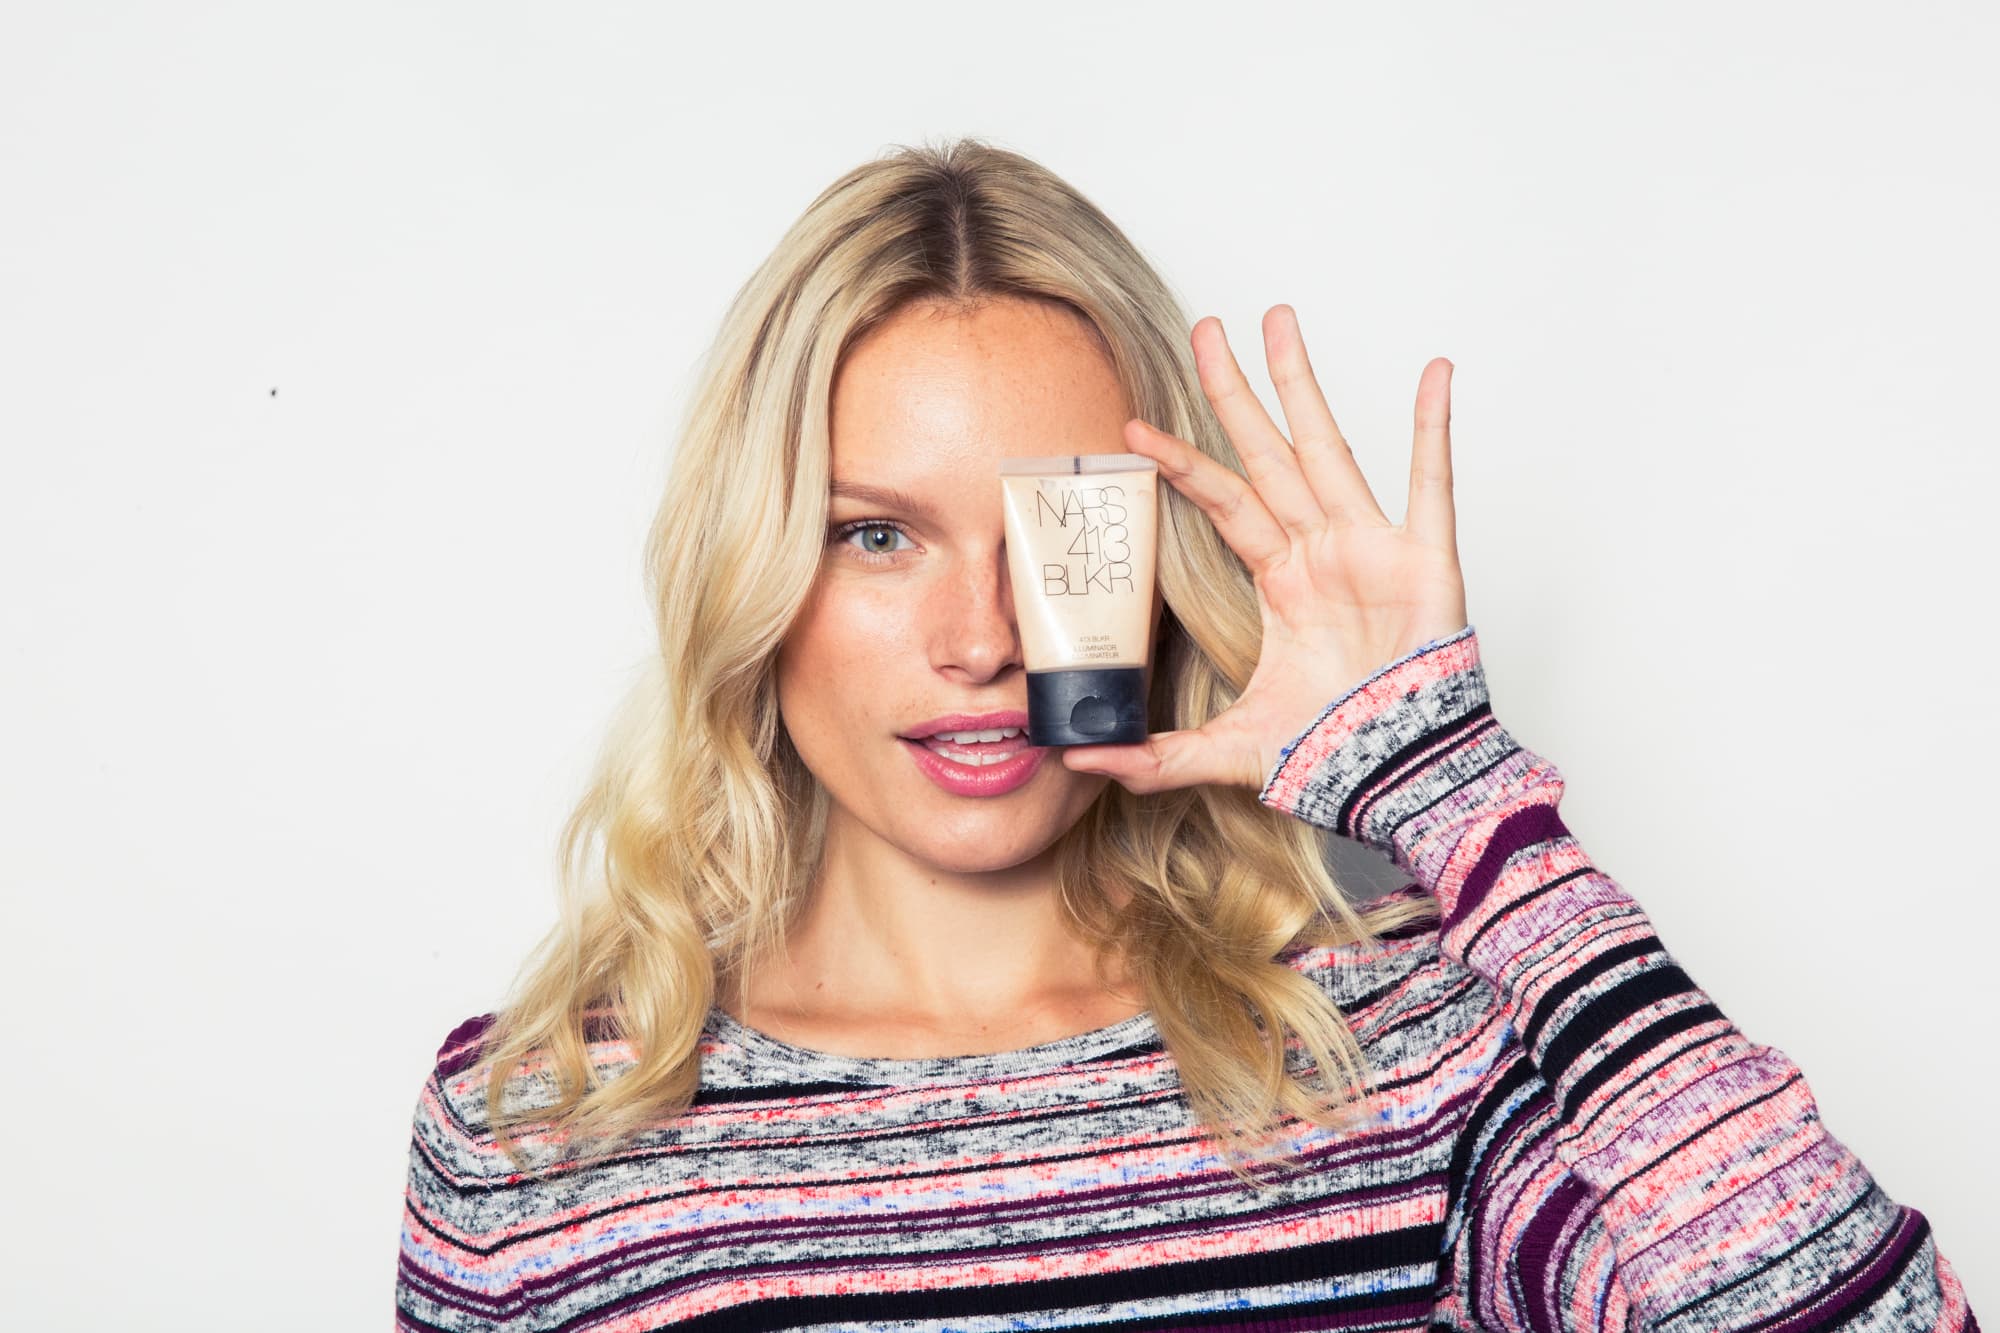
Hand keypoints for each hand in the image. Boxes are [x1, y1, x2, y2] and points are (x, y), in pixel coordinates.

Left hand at [1061, 305, 1468, 792]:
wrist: (1400, 777)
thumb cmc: (1334, 755)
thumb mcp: (1227, 750)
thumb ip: (1153, 756)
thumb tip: (1076, 759)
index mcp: (1281, 582)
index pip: (1221, 504)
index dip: (1181, 464)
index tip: (1133, 430)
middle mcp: (1321, 551)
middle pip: (1267, 453)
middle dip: (1235, 392)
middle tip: (1207, 331)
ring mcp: (1371, 548)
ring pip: (1328, 448)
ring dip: (1302, 384)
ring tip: (1277, 321)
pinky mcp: (1424, 560)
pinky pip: (1431, 483)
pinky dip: (1436, 429)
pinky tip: (1434, 373)